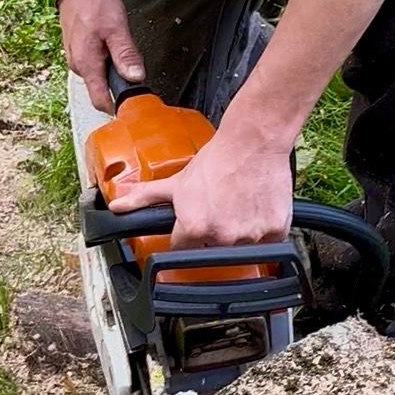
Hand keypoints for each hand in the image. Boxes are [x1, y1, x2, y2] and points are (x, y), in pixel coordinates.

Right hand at [58, 0, 144, 111]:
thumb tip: (136, 78)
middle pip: (102, 89)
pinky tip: (110, 42)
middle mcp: (78, 66)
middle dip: (120, 82)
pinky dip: (106, 59)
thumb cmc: (93, 2)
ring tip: (120, 45)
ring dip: (113, 68)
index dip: (119, 105)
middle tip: (134, 63)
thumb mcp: (116, 27)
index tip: (135, 101)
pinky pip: (95, 64)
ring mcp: (76, 59)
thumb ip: (126, 54)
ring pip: (99, 75)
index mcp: (87, 64)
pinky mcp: (78, 52)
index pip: (101, 101)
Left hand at [109, 122, 293, 249]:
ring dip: (239, 235)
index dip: (185, 239)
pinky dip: (263, 231)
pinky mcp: (275, 231)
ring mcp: (250, 236)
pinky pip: (269, 244)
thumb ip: (145, 198)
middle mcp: (222, 236)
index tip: (192, 230)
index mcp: (194, 228)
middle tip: (218, 211)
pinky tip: (255, 211)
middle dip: (213, 237)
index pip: (183, 252)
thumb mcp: (176, 181)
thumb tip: (118, 205)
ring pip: (242, 250)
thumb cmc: (217, 160)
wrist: (253, 142)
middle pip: (213, 253)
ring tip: (237, 207)